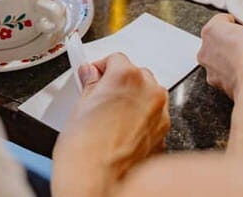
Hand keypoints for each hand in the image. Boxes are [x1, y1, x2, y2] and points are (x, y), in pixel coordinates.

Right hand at [52, 53, 169, 196]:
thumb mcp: (79, 107)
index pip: (116, 58)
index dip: (101, 68)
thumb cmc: (86, 151)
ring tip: (110, 118)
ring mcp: (159, 114)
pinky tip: (121, 133)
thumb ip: (90, 84)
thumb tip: (91, 76)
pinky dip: (140, 120)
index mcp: (126, 77)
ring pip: (148, 95)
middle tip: (99, 97)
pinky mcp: (163, 135)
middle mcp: (149, 92)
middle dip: (120, 83)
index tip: (92, 76)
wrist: (98, 184)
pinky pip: (153, 117)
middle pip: (137, 75)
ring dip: (133, 100)